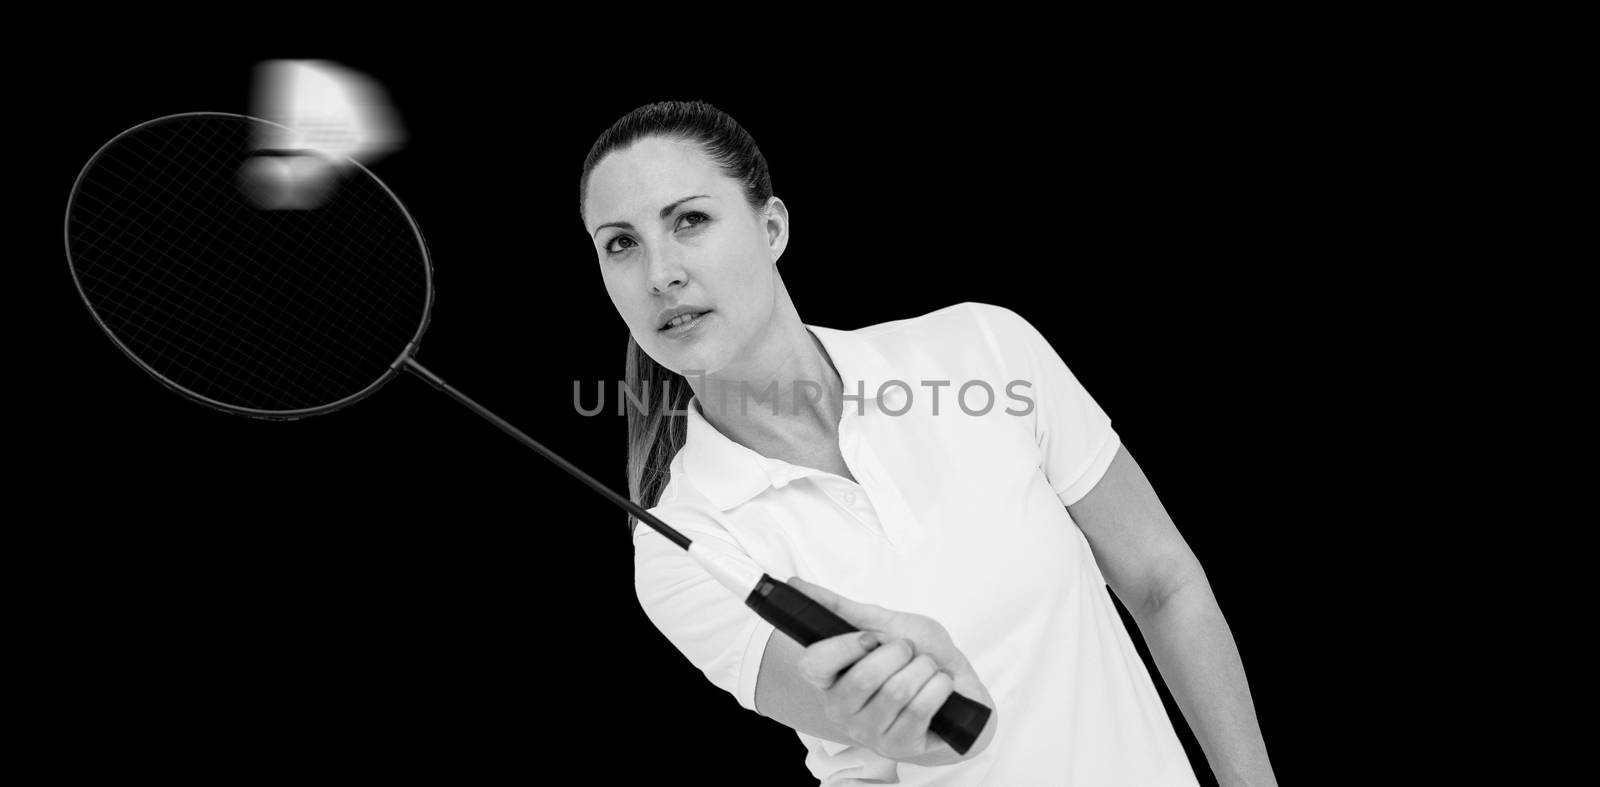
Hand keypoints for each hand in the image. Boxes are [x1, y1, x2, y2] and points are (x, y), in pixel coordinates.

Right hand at [787, 576, 996, 763]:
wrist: (959, 687)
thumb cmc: (916, 655)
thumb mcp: (881, 623)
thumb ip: (839, 608)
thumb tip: (793, 584)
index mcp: (829, 680)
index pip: (812, 664)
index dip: (844, 647)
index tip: (870, 638)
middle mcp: (841, 711)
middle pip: (863, 678)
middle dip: (899, 652)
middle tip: (908, 651)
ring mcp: (869, 733)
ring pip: (897, 691)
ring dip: (924, 668)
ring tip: (927, 668)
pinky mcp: (900, 747)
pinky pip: (921, 708)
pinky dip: (939, 686)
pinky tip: (940, 685)